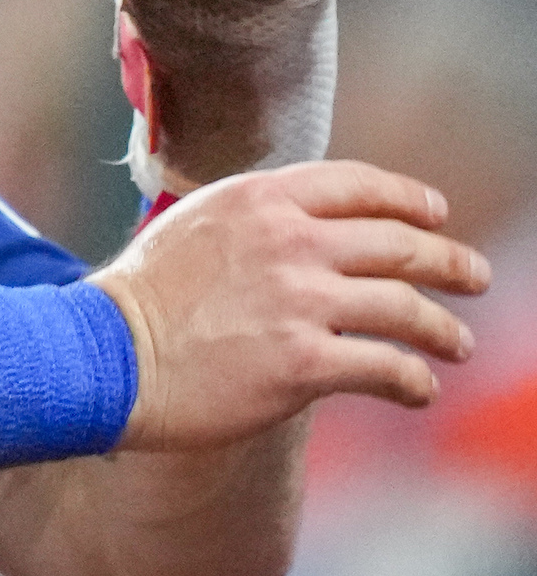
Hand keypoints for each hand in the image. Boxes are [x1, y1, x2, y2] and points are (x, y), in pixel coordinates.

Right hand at [98, 161, 488, 449]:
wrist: (100, 355)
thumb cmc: (139, 299)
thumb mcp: (192, 227)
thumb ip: (253, 222)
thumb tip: (306, 233)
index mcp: (259, 199)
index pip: (360, 185)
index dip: (410, 200)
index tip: (435, 215)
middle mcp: (289, 242)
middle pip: (400, 244)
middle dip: (451, 261)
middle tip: (474, 276)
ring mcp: (299, 302)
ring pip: (407, 309)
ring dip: (443, 329)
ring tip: (457, 343)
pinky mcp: (303, 364)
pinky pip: (386, 368)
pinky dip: (414, 381)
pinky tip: (420, 390)